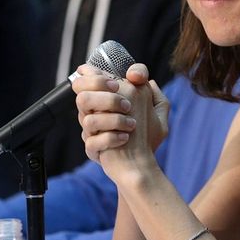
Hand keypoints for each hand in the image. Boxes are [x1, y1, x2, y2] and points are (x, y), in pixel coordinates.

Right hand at [73, 64, 168, 180]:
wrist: (142, 164)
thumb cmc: (148, 136)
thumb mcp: (157, 110)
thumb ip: (151, 90)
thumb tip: (138, 76)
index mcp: (106, 99)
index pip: (87, 78)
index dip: (96, 76)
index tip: (116, 83)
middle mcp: (95, 113)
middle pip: (81, 95)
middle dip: (106, 98)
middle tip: (127, 105)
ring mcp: (92, 132)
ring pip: (87, 119)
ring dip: (113, 120)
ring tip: (132, 125)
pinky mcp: (92, 149)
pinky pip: (92, 141)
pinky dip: (111, 138)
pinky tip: (125, 138)